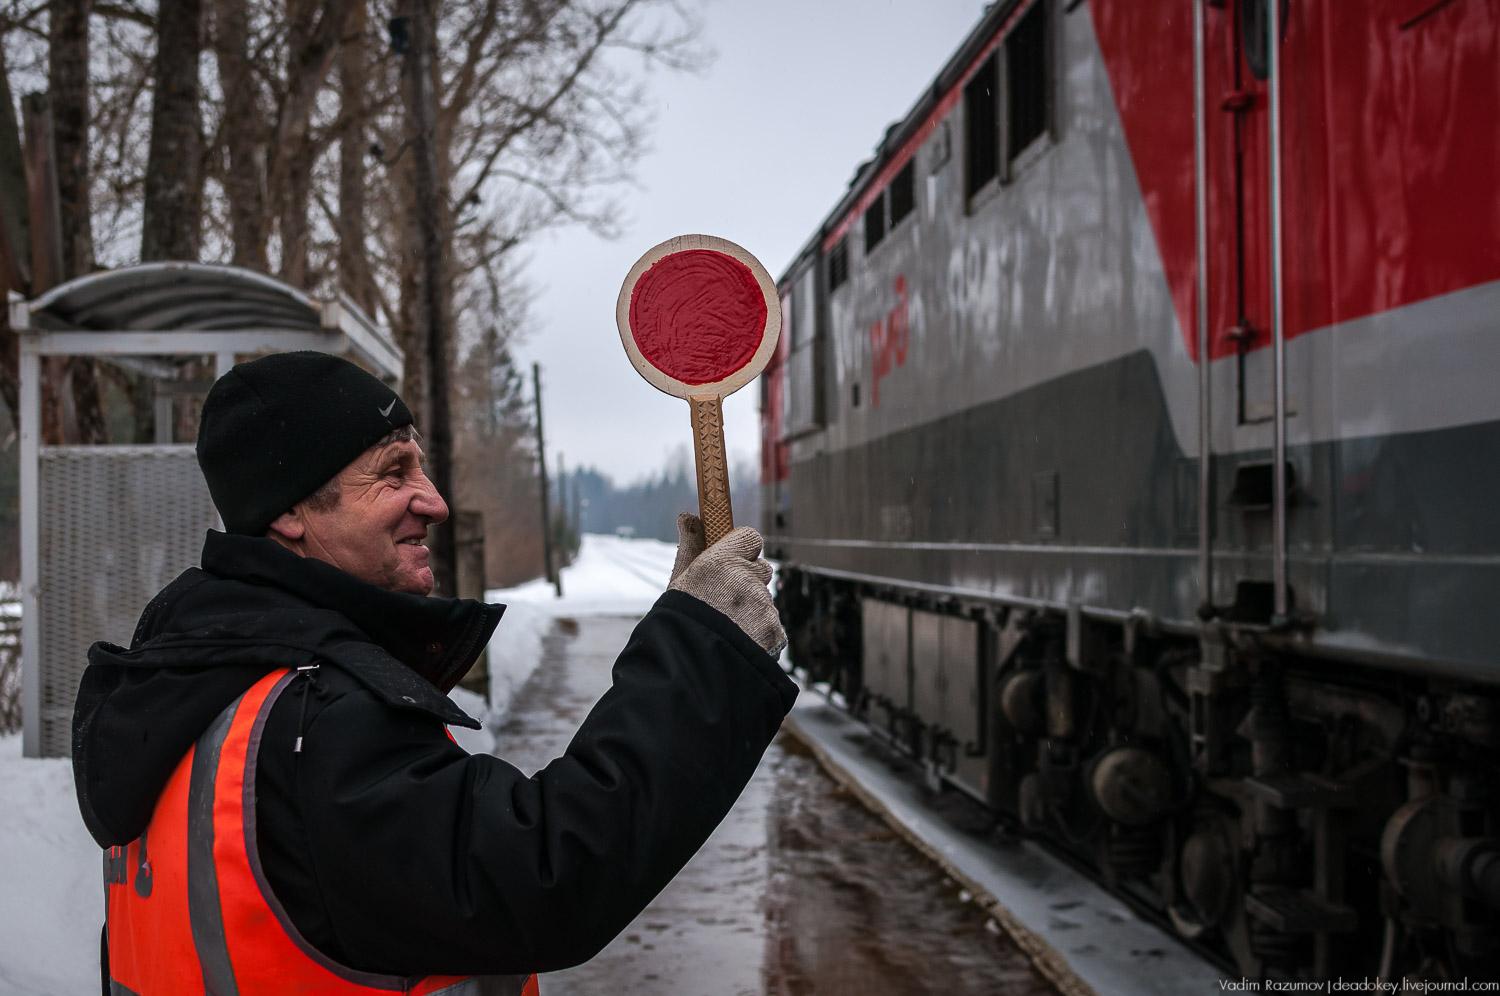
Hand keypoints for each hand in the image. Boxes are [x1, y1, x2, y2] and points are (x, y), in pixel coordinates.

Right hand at [668, 513, 785, 656]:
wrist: (689, 668)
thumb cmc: (680, 621)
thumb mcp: (679, 581)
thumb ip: (690, 546)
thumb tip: (688, 516)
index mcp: (722, 562)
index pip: (750, 537)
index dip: (742, 549)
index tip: (732, 560)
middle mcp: (747, 581)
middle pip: (762, 569)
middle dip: (749, 580)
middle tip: (726, 600)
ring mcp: (764, 608)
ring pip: (765, 601)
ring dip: (752, 610)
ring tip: (728, 630)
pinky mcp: (776, 633)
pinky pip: (772, 627)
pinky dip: (760, 635)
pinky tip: (738, 644)